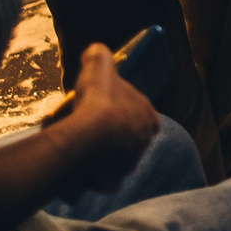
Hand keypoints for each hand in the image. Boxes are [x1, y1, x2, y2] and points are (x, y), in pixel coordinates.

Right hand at [48, 43, 159, 192]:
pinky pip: (105, 180)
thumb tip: (96, 50)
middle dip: (114, 134)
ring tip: (82, 147)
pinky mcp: (113, 181)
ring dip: (104, 155)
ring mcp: (130, 163)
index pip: (143, 113)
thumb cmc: (98, 99)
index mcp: (148, 116)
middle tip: (91, 128)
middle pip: (129, 138)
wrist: (88, 135)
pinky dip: (95, 177)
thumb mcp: (98, 65)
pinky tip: (81, 169)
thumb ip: (99, 55)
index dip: (126, 110)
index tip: (107, 109)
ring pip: (117, 159)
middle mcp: (144, 142)